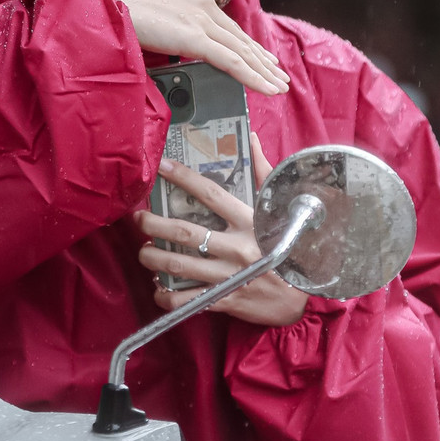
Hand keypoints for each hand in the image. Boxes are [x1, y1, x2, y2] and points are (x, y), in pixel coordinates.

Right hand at [110, 0, 289, 95]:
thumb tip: (171, 47)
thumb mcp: (150, 16)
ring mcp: (200, 18)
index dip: (246, 45)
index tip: (261, 58)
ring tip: (278, 85)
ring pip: (241, 51)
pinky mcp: (194, 36)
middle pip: (240, 38)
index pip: (226, 26)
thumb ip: (167, 28)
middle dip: (261, 59)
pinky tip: (265, 88)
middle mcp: (202, 4)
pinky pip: (231, 61)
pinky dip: (252, 76)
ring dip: (263, 71)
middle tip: (278, 74)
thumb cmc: (114, 8)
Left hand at [135, 133, 306, 326]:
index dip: (184, 178)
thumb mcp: (280, 209)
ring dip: (153, 258)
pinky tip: (158, 287)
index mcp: (249, 221)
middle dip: (154, 224)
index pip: (211, 194)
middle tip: (138, 218)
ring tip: (143, 251)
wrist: (301, 298)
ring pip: (179, 266)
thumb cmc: (290, 248)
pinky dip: (166, 296)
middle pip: (185, 232)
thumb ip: (264, 174)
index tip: (162, 166)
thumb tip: (253, 140)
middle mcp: (236, 248)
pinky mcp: (224, 300)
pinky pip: (187, 300)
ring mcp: (229, 276)